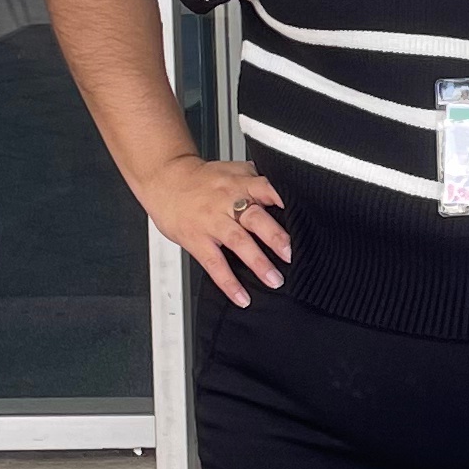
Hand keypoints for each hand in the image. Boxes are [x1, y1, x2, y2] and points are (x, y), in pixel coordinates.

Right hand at [141, 151, 291, 306]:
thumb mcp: (233, 171)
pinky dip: (228, 282)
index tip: (303, 215)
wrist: (164, 180)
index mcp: (241, 183)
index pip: (267, 188)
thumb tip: (288, 192)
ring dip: (258, 262)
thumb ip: (258, 181)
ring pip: (237, 242)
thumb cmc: (202, 179)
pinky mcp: (196, 239)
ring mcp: (212, 221)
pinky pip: (214, 263)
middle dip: (275, 237)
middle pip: (255, 217)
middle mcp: (228, 201)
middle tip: (291, 254)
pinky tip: (242, 297)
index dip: (284, 201)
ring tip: (275, 280)